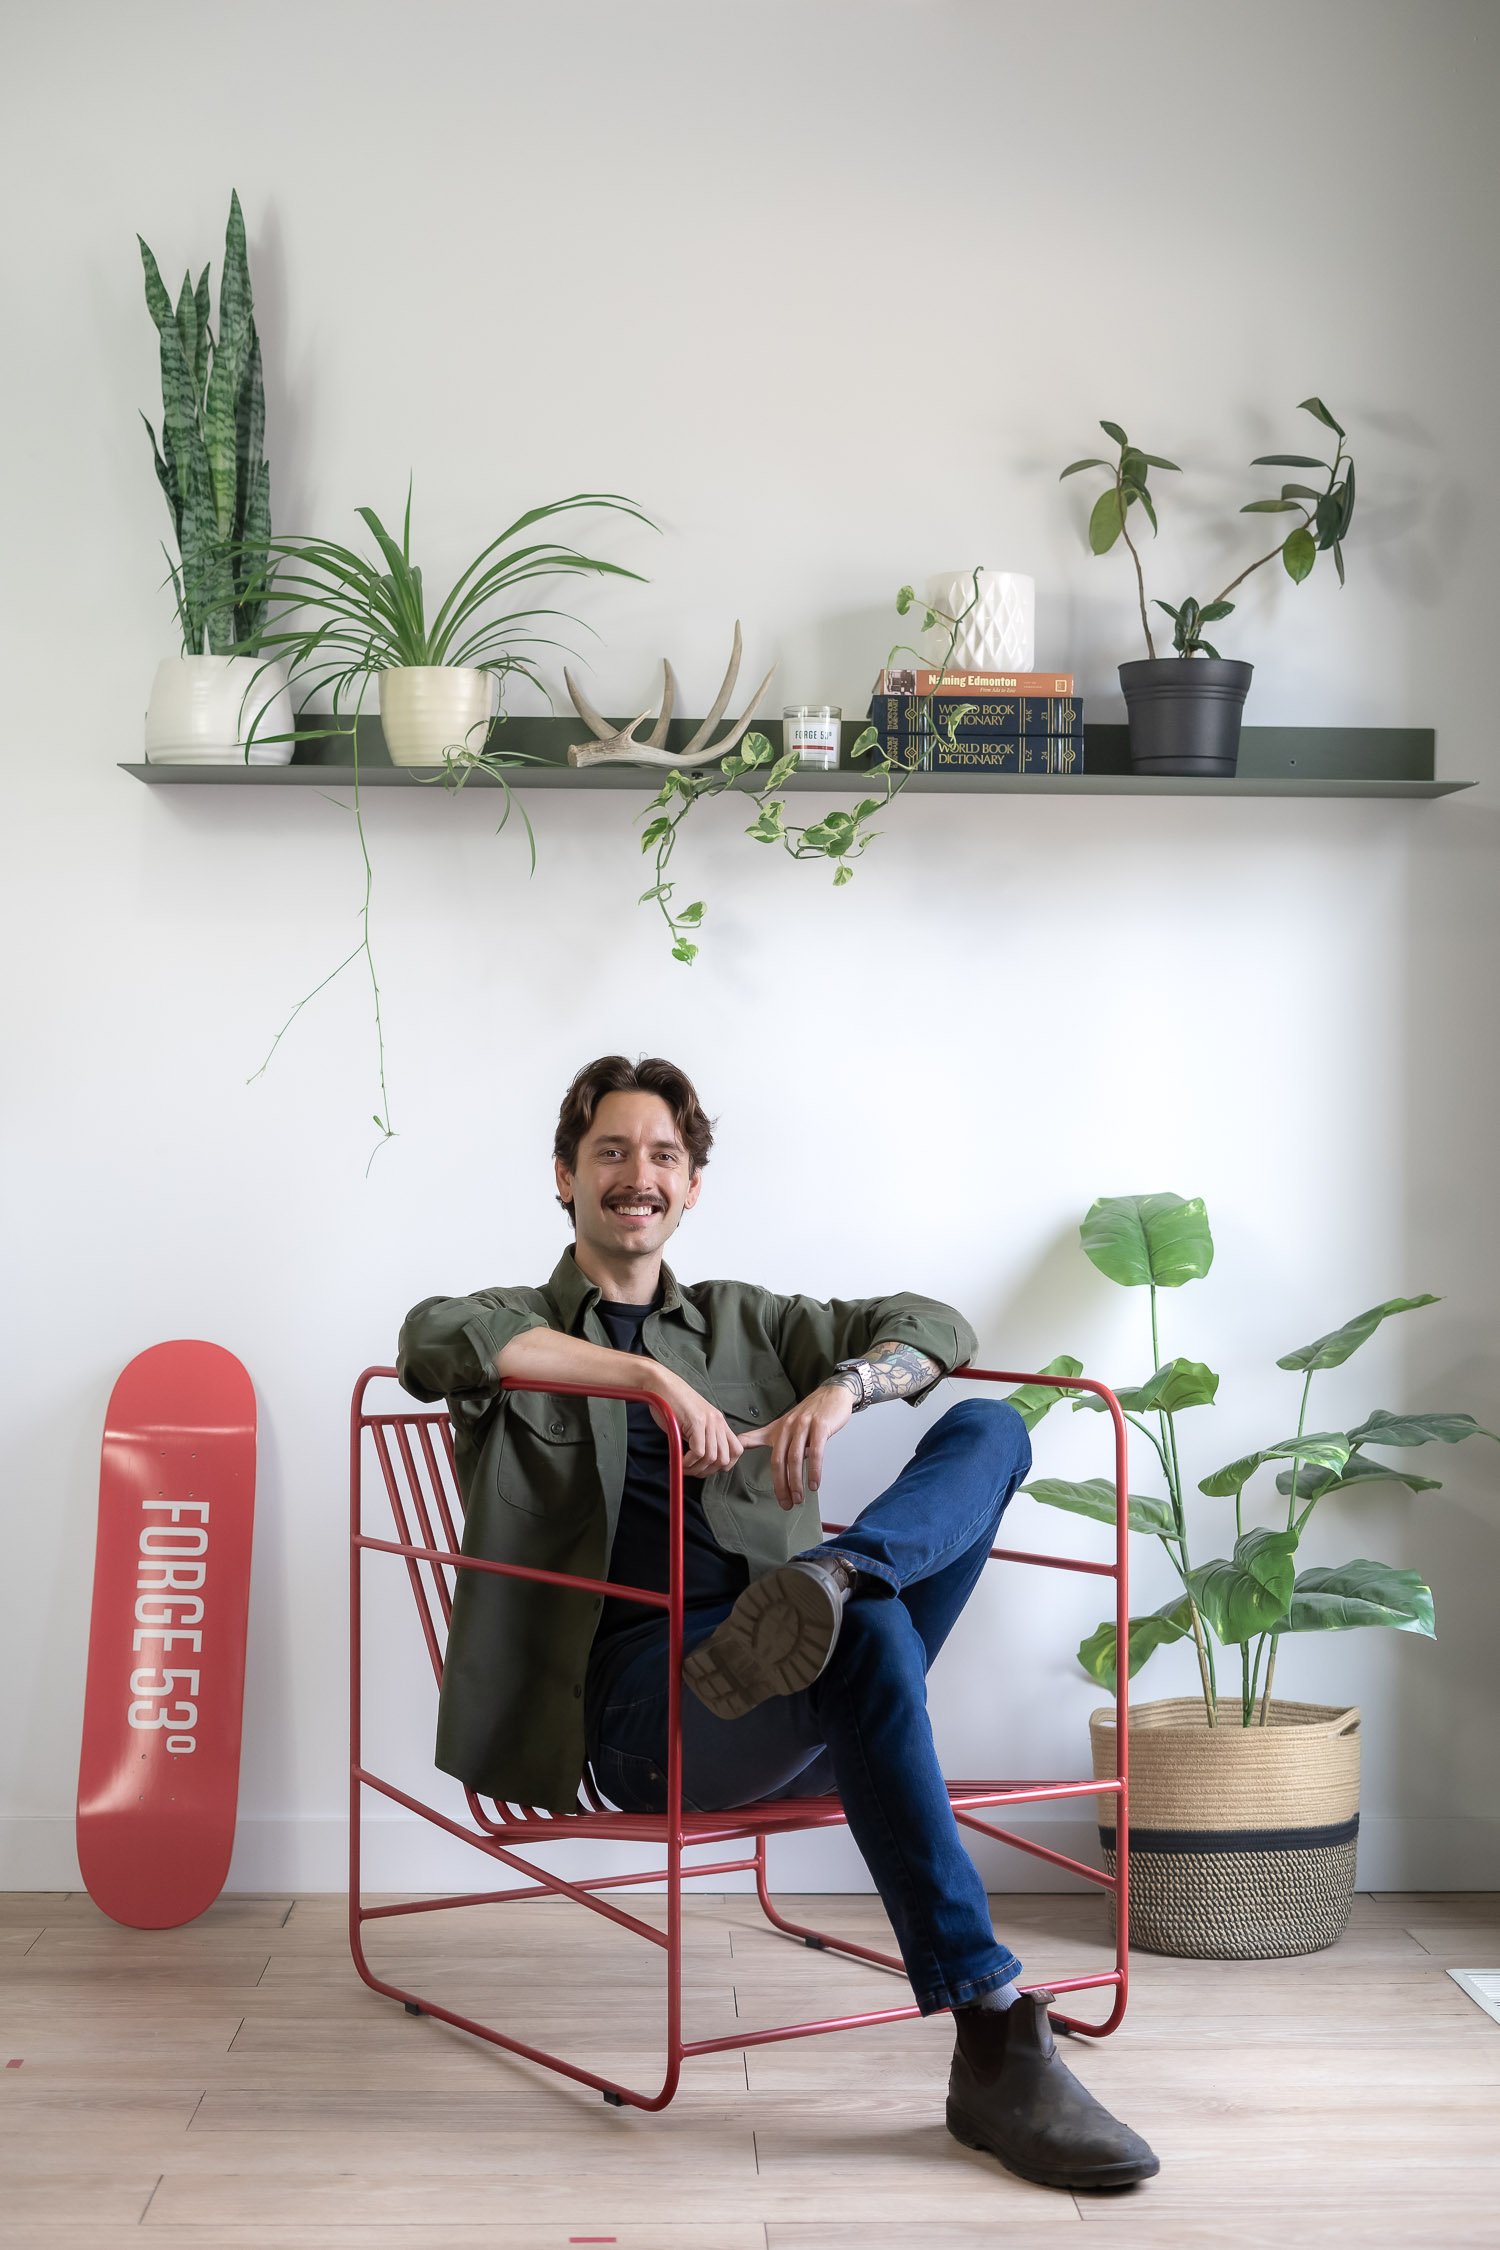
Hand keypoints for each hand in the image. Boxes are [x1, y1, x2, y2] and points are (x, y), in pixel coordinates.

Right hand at [640, 1368, 743, 1477]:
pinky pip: (699, 1451)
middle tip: (693, 1471)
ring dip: (697, 1469)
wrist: (661, 1384)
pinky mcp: (696, 1421)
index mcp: (719, 1421)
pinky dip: (689, 1462)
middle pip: (725, 1458)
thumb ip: (701, 1437)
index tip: (708, 1468)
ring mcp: (708, 1421)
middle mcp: (717, 1421)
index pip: (736, 1450)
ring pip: (712, 1457)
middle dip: (708, 1471)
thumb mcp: (693, 1421)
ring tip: (685, 1467)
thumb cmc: (672, 1403)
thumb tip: (701, 1462)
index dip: (725, 1465)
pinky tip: (681, 1461)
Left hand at [741, 1381, 853, 1509]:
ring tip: (799, 1498)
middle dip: (782, 1486)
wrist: (833, 1394)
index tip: (760, 1489)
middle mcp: (788, 1428)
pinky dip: (814, 1470)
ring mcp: (804, 1426)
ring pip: (795, 1458)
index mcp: (777, 1430)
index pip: (766, 1455)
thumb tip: (745, 1447)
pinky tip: (814, 1484)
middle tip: (787, 1504)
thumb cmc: (808, 1413)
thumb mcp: (782, 1424)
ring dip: (796, 1482)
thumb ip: (763, 1437)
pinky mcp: (820, 1426)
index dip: (761, 1472)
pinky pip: (816, 1452)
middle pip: (779, 1461)